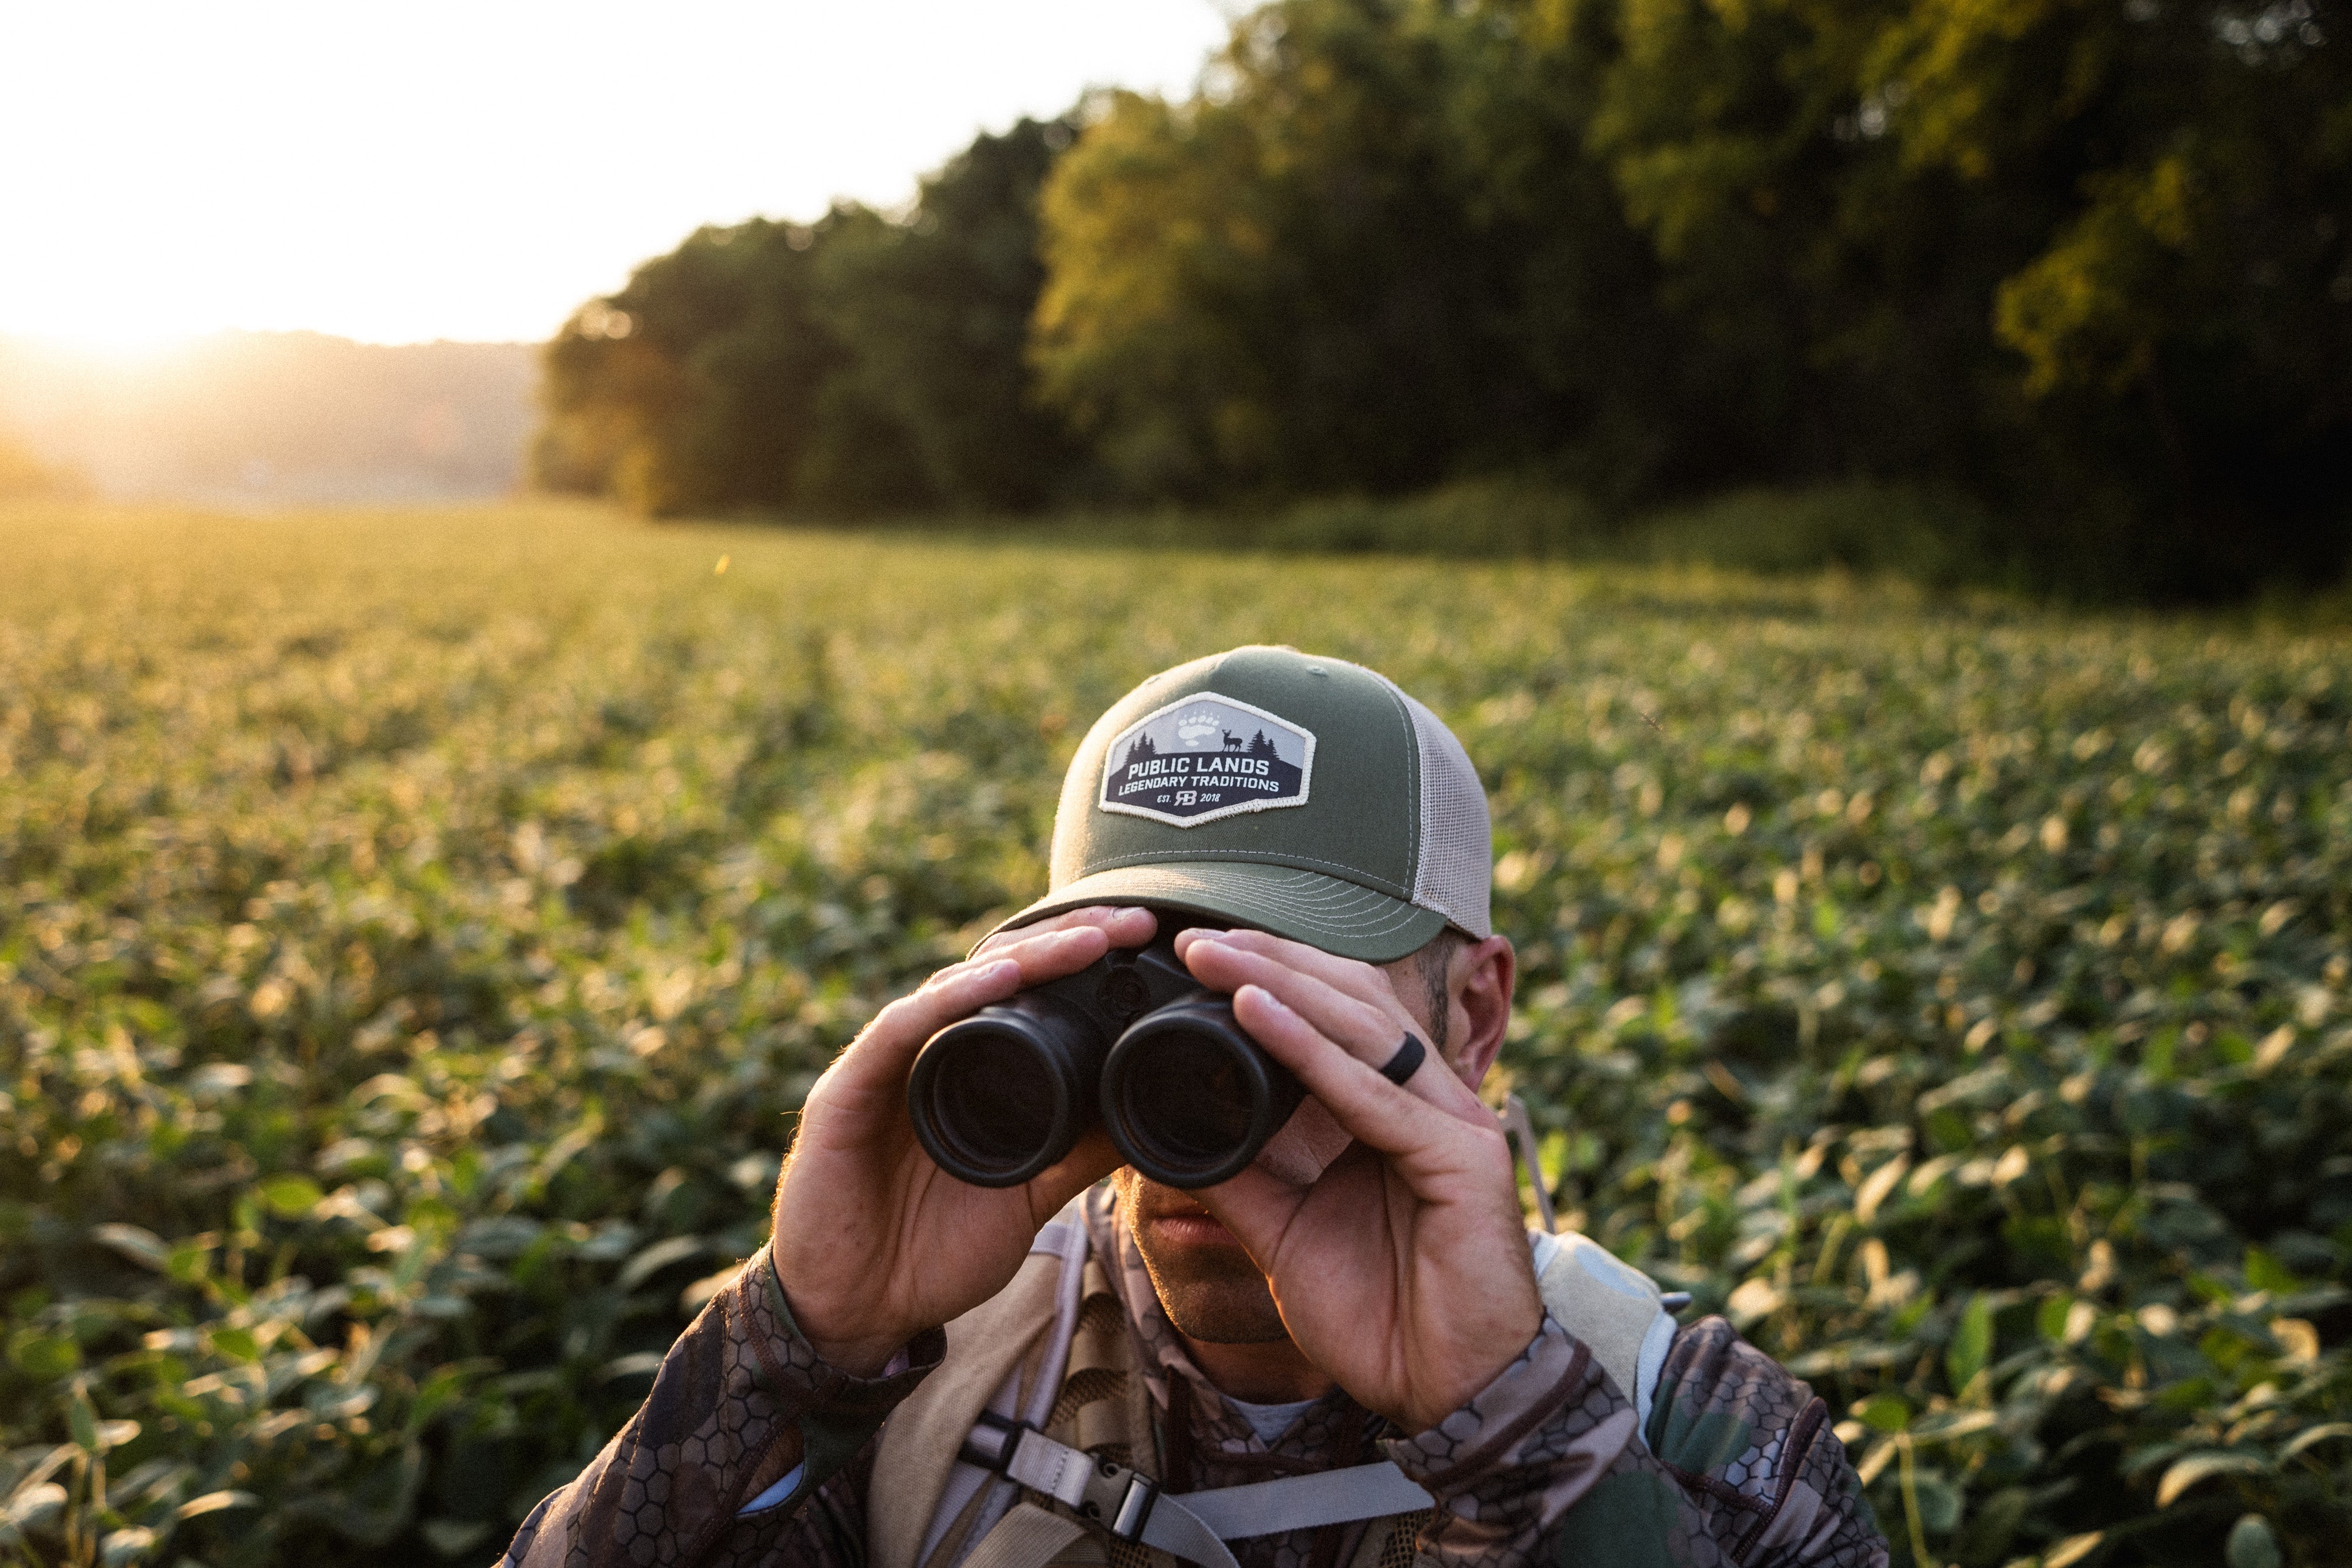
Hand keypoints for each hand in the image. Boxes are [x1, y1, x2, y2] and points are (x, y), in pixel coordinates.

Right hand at [767, 906, 1154, 1373]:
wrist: (858, 1313)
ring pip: (955, 988)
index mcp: (965, 1071)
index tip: (1147, 942)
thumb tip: (1146, 1117)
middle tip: (1134, 923)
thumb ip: (1078, 1154)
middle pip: (999, 974)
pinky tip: (996, 981)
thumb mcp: (1028, 1198)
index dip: (1082, 962)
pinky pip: (900, 1030)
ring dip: (1023, 960)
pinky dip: (949, 1002)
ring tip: (1082, 942)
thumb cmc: (932, 1253)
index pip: (1027, 993)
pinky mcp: (846, 1091)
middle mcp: (926, 1054)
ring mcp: (885, 1067)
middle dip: (1067, 941)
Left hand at [1172, 928, 1542, 1433]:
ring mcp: (1454, 1124)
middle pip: (1350, 1002)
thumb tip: (1170, 1134)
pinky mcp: (1462, 1159)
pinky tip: (1254, 1013)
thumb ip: (1242, 1179)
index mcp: (1398, 1112)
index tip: (1201, 957)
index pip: (1337, 1017)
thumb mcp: (1286, 1235)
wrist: (1450, 1394)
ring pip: (1361, 1028)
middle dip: (1271, 961)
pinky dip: (1307, 1049)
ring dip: (1280, 984)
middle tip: (1194, 937)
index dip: (1274, 978)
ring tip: (1212, 957)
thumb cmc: (1383, 1316)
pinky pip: (1371, 1094)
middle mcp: (1433, 1102)